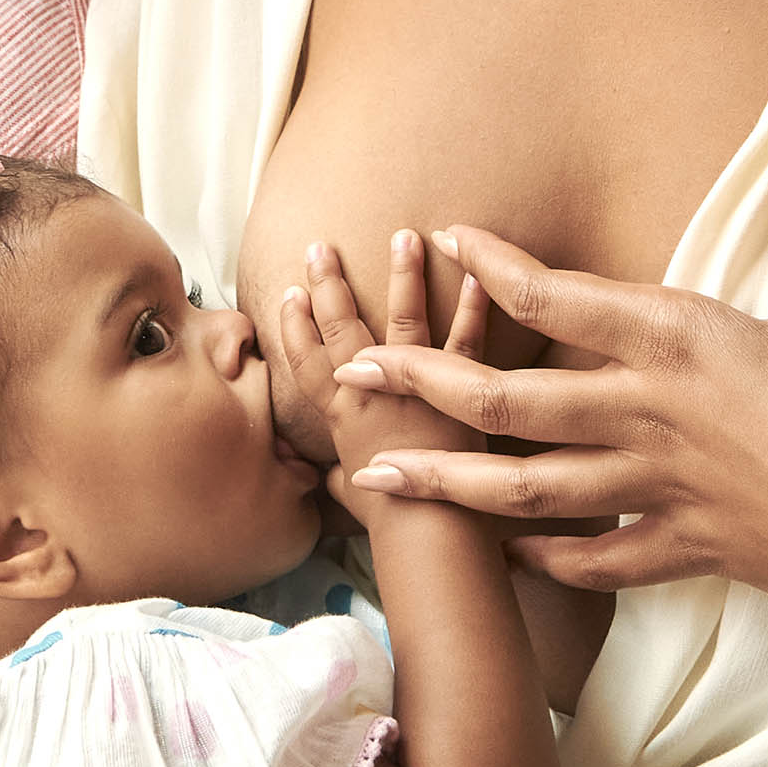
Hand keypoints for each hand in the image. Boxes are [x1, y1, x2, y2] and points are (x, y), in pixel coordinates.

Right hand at [277, 232, 490, 517]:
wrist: (430, 531)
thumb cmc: (391, 523)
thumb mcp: (353, 499)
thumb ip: (344, 479)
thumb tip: (338, 479)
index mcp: (342, 418)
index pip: (308, 364)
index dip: (295, 327)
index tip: (289, 291)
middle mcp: (372, 394)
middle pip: (343, 329)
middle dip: (330, 285)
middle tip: (321, 246)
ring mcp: (415, 388)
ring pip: (403, 320)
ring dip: (402, 275)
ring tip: (404, 234)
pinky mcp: (461, 390)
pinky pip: (468, 339)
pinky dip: (474, 305)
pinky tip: (478, 271)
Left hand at [327, 62, 767, 633]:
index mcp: (678, 341)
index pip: (558, 296)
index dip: (493, 266)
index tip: (441, 237)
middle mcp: (648, 415)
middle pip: (509, 400)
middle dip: (421, 381)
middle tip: (348, 371)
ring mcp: (659, 489)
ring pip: (528, 489)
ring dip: (448, 479)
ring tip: (375, 476)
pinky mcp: (688, 550)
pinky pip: (598, 556)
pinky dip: (548, 553)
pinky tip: (510, 547)